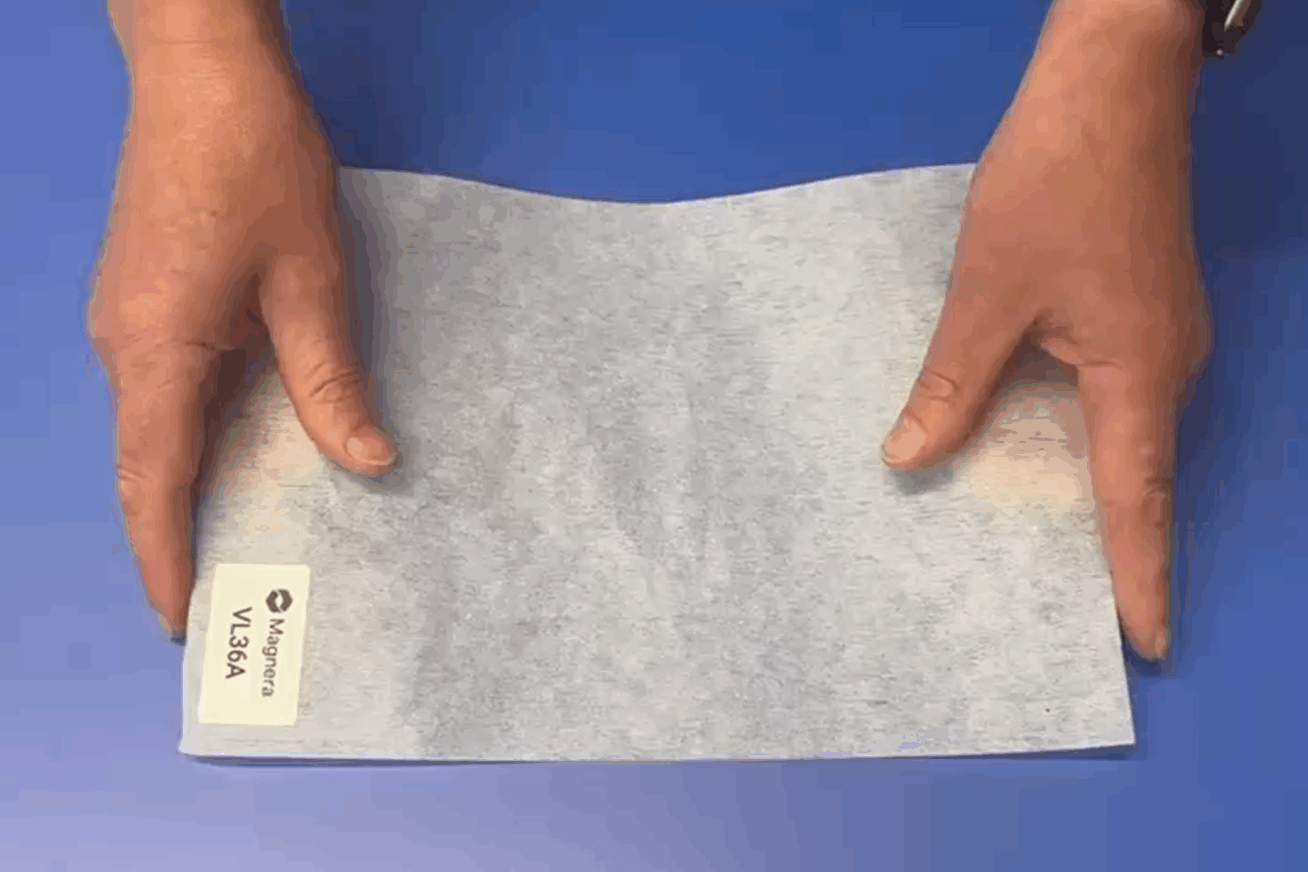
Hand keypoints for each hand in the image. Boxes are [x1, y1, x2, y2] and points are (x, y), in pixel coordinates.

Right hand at [88, 43, 395, 637]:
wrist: (205, 72)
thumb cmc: (255, 166)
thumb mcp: (311, 283)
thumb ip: (331, 381)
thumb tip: (370, 462)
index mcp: (157, 354)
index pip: (154, 485)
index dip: (167, 558)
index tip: (184, 620)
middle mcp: (128, 346)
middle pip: (148, 466)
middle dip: (178, 535)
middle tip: (225, 592)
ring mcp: (132, 318)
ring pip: (160, 426)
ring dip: (194, 483)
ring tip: (247, 535)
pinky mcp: (151, 294)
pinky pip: (172, 384)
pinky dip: (203, 431)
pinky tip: (252, 446)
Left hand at [880, 1, 1210, 660]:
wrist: (1109, 86)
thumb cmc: (1052, 187)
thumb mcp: (986, 297)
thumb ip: (953, 385)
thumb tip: (908, 461)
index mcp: (1139, 376)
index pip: (1137, 500)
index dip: (1138, 575)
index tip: (1145, 642)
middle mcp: (1166, 368)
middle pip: (1133, 474)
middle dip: (1105, 543)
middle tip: (1059, 607)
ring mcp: (1160, 335)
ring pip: (1118, 433)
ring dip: (1081, 486)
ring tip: (1032, 544)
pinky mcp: (1139, 308)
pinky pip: (1109, 393)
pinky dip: (1071, 431)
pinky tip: (1024, 445)